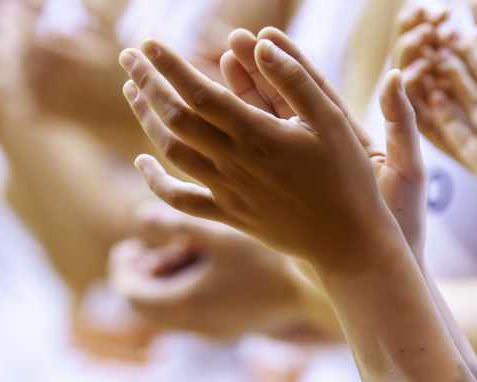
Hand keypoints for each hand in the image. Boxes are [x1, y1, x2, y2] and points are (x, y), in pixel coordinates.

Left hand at [108, 201, 307, 339]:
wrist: (309, 293)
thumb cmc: (264, 258)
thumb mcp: (218, 231)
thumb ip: (175, 223)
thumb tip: (137, 215)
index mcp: (185, 303)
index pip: (129, 293)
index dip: (122, 267)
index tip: (129, 244)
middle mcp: (194, 325)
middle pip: (145, 306)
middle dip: (143, 275)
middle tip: (152, 248)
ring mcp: (211, 331)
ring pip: (167, 311)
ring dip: (166, 282)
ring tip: (185, 252)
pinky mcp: (227, 329)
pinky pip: (190, 314)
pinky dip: (185, 291)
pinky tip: (206, 266)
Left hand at [117, 30, 416, 276]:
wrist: (348, 244)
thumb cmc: (347, 179)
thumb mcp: (332, 120)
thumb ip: (295, 79)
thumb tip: (261, 42)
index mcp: (257, 135)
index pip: (198, 92)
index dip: (168, 65)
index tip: (147, 41)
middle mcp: (234, 164)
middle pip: (175, 118)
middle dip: (147, 83)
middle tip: (128, 56)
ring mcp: (229, 194)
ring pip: (172, 153)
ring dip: (147, 120)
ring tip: (134, 92)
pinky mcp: (231, 216)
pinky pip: (182, 200)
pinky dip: (156, 182)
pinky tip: (143, 162)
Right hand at [221, 28, 428, 259]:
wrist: (387, 269)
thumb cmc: (404, 223)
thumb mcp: (408, 171)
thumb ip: (402, 124)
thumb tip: (396, 78)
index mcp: (350, 138)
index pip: (314, 92)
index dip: (290, 64)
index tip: (266, 38)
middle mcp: (323, 154)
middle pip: (282, 108)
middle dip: (254, 78)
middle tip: (227, 48)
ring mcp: (302, 178)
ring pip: (263, 139)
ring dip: (236, 113)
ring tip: (205, 86)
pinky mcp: (288, 205)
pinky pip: (254, 176)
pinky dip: (230, 159)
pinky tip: (202, 143)